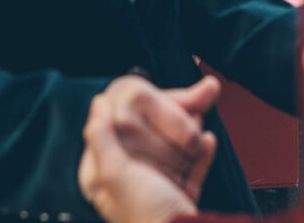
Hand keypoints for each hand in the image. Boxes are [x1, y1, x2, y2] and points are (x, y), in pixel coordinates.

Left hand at [78, 76, 219, 222]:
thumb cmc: (145, 219)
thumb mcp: (115, 174)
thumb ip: (102, 137)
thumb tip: (97, 104)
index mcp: (103, 174)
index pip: (117, 127)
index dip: (140, 107)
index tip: (158, 93)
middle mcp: (127, 179)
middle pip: (149, 134)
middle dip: (173, 115)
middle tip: (196, 96)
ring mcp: (154, 188)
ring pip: (171, 147)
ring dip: (188, 131)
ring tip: (199, 116)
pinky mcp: (178, 198)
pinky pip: (190, 168)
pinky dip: (200, 154)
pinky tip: (206, 141)